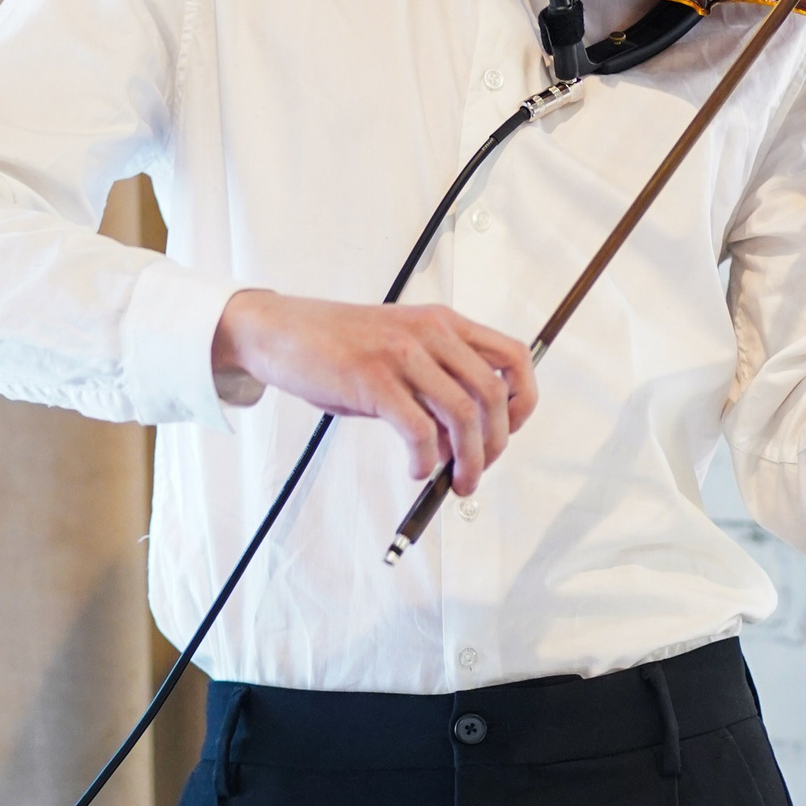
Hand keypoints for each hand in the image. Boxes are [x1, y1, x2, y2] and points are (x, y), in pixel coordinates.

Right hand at [211, 290, 536, 495]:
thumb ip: (436, 383)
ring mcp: (402, 354)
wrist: (281, 331)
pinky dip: (425, 460)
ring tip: (457, 482)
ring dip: (468, 460)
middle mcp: (431, 333)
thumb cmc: (340, 346)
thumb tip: (466, 440)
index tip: (510, 430)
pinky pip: (419, 431)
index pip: (514, 357)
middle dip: (496, 443)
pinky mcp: (373, 380)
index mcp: (445, 323)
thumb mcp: (400, 350)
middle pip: (492, 395)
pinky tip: (416, 469)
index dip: (523, 400)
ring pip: (462, 415)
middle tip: (478, 471)